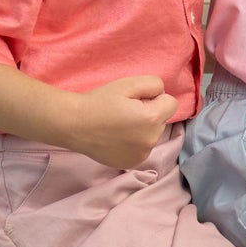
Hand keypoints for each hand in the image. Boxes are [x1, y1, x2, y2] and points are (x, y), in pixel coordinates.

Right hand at [63, 75, 178, 168]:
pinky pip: (143, 148)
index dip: (155, 98)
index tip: (136, 100)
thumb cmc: (100, 102)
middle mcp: (151, 140)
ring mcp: (142, 155)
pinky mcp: (132, 163)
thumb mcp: (128, 83)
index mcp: (152, 119)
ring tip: (119, 125)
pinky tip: (117, 138)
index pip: (171, 103)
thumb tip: (162, 94)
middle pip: (162, 120)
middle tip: (125, 112)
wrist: (74, 125)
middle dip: (150, 114)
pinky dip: (134, 143)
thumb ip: (154, 84)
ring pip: (152, 135)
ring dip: (143, 129)